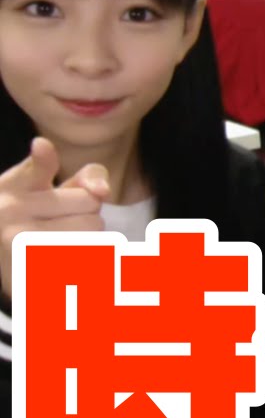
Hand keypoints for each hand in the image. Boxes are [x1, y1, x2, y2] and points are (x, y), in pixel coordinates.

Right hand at [0, 138, 109, 299]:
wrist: (4, 260)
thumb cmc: (35, 218)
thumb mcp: (47, 190)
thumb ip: (84, 179)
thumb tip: (102, 190)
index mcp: (14, 186)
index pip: (36, 168)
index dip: (43, 158)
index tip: (42, 146)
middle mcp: (10, 210)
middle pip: (91, 203)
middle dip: (87, 212)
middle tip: (60, 222)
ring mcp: (18, 242)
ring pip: (94, 230)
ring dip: (90, 236)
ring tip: (61, 240)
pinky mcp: (32, 271)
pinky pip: (91, 257)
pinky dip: (89, 259)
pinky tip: (64, 261)